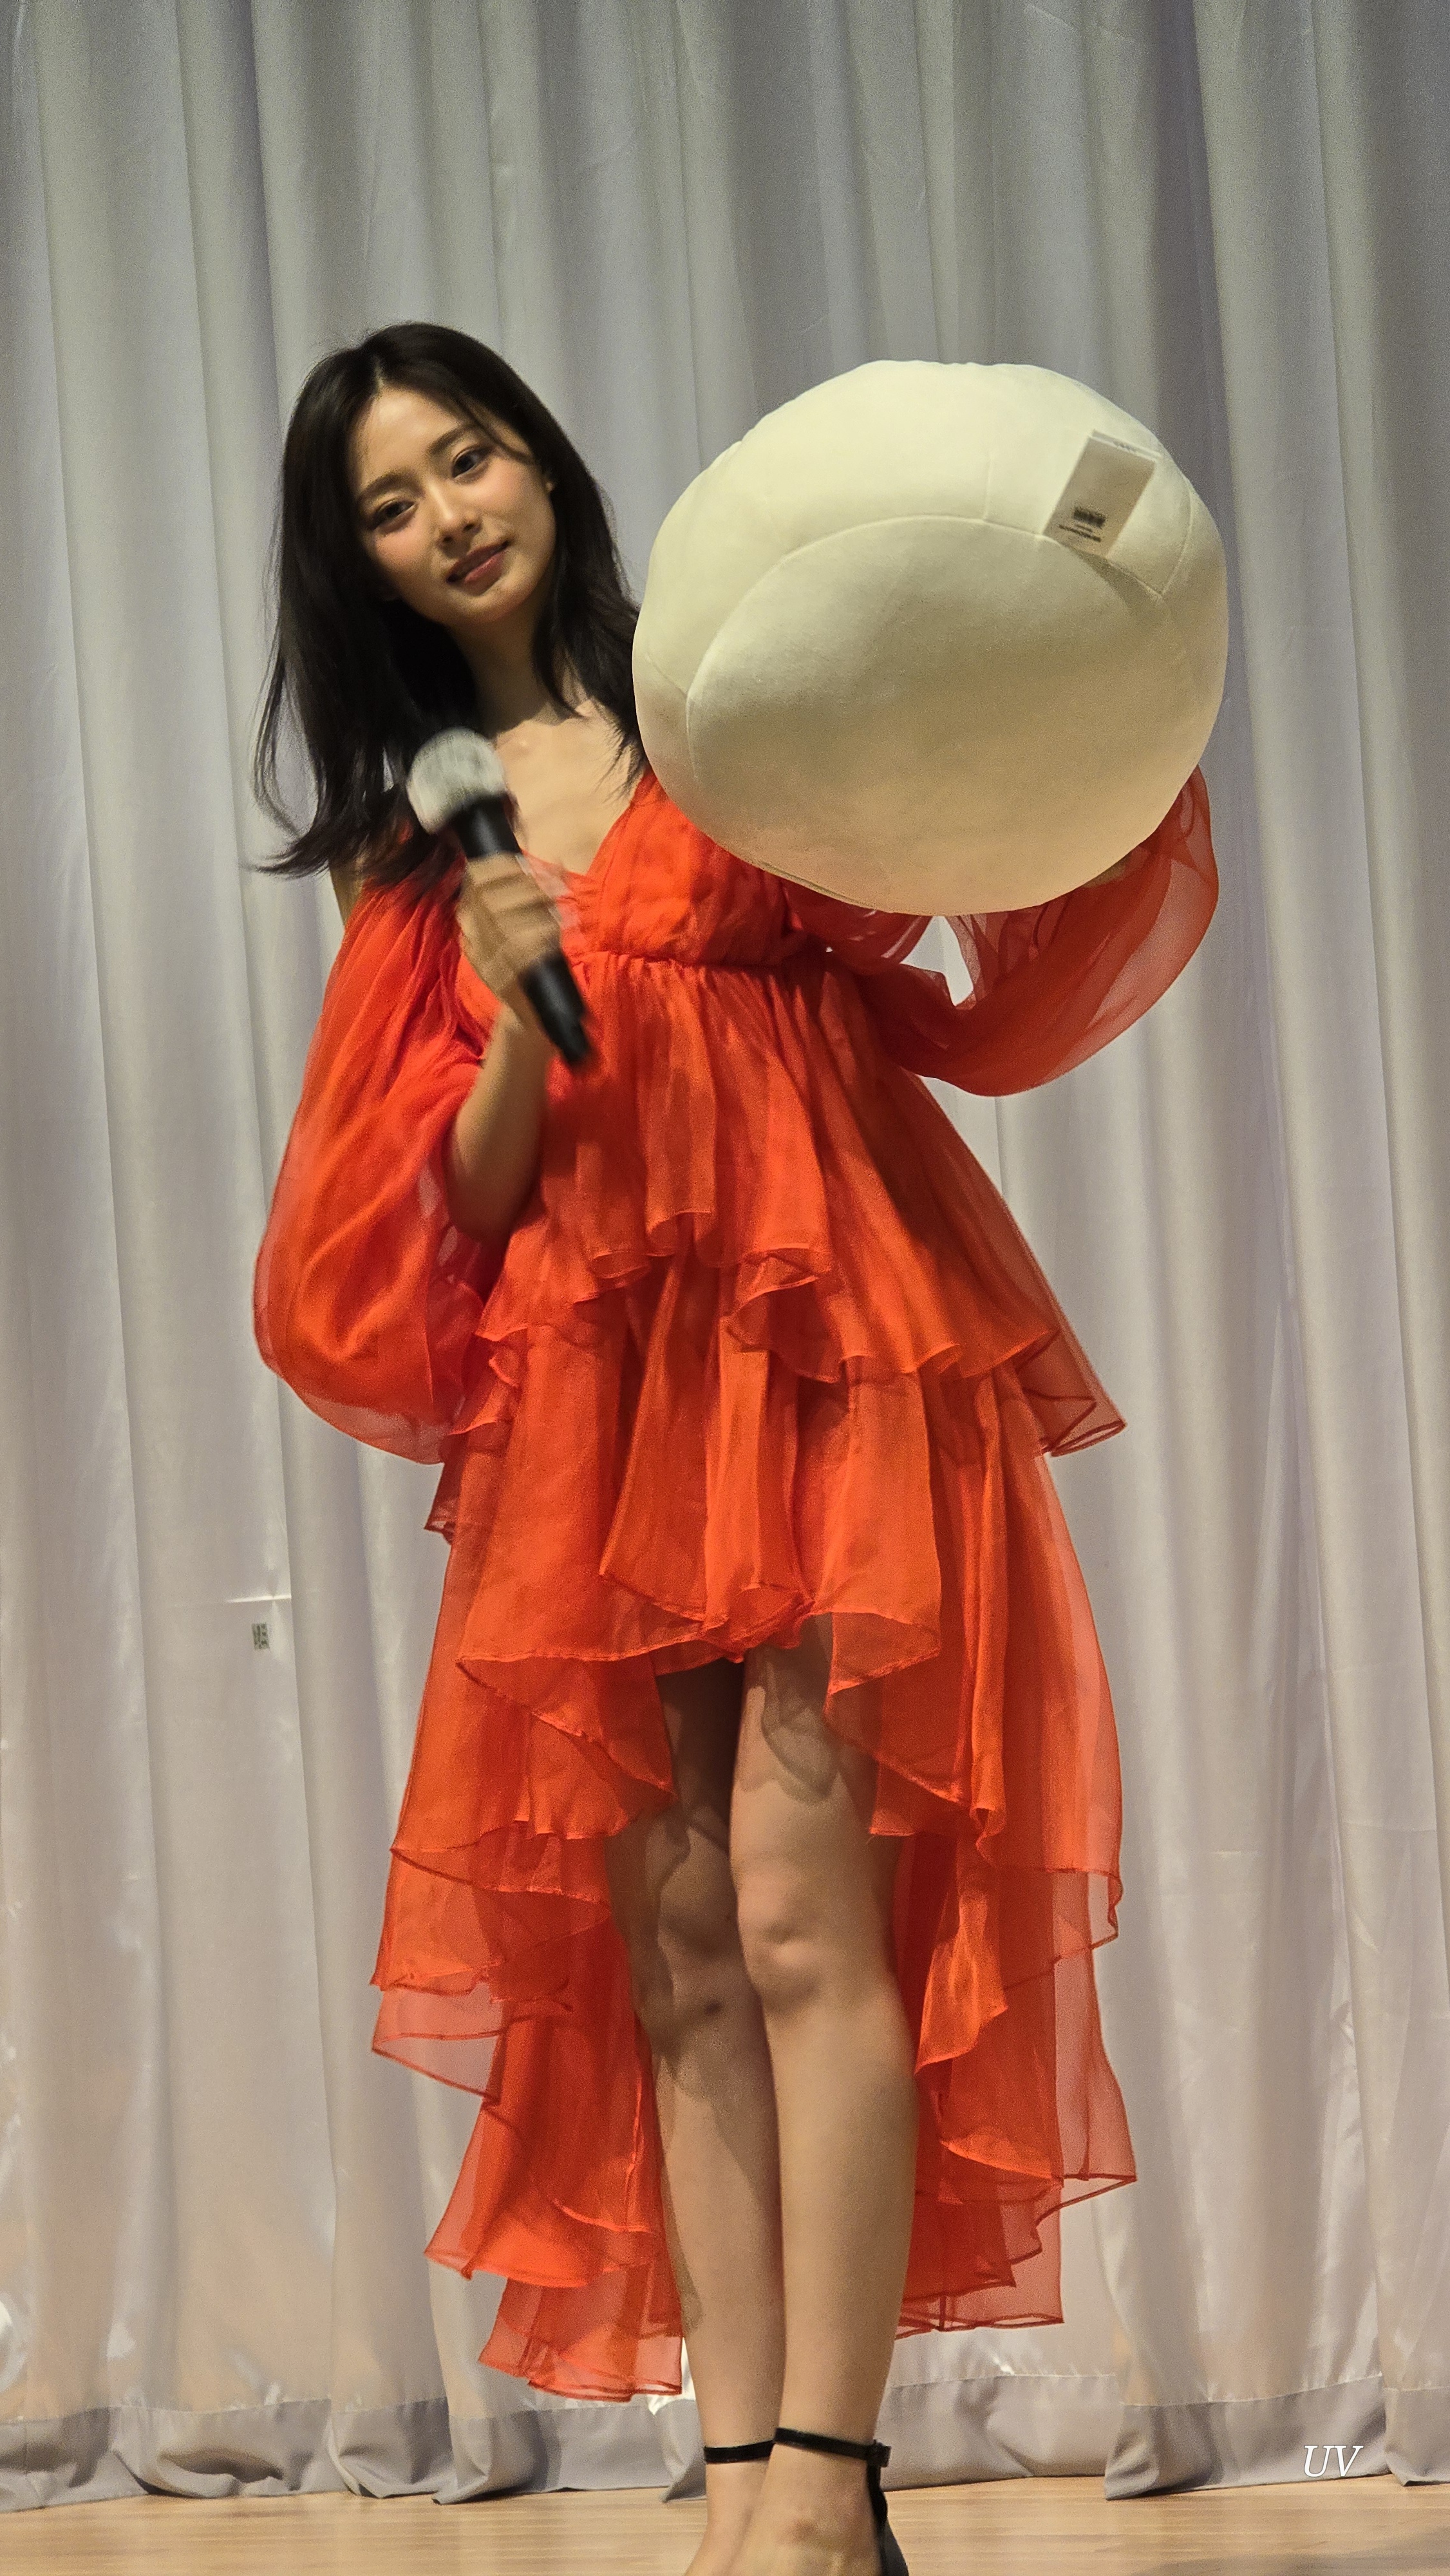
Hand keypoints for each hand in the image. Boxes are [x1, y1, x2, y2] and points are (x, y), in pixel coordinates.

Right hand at [455, 853, 559, 1037]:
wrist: (531, 1011)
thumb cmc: (533, 958)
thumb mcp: (534, 920)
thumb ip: (540, 892)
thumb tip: (559, 861)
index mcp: (473, 918)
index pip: (474, 882)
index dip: (498, 867)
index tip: (525, 863)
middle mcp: (472, 938)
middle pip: (489, 901)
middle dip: (525, 888)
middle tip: (555, 889)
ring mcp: (484, 962)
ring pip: (502, 925)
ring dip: (535, 913)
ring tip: (559, 911)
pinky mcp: (501, 981)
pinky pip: (517, 953)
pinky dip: (539, 938)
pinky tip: (556, 934)